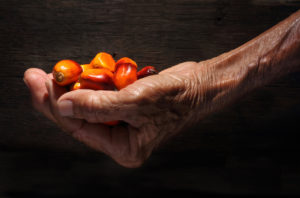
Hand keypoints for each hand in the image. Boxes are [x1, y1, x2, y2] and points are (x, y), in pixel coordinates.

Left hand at [23, 61, 202, 167]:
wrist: (199, 85)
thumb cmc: (176, 98)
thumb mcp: (136, 102)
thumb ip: (98, 106)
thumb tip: (63, 106)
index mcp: (123, 148)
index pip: (80, 128)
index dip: (56, 106)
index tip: (40, 83)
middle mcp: (120, 137)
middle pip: (79, 117)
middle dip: (58, 96)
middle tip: (36, 76)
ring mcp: (122, 121)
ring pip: (88, 104)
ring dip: (75, 86)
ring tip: (60, 70)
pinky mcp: (125, 105)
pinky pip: (100, 94)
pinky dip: (91, 82)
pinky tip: (83, 72)